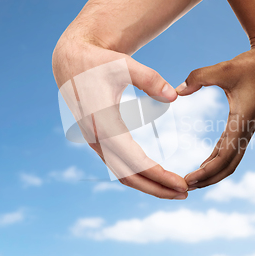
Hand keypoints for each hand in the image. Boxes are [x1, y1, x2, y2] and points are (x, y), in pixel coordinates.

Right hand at [53, 32, 188, 198]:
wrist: (69, 61)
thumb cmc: (98, 61)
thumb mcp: (123, 64)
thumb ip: (149, 78)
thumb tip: (174, 96)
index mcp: (103, 124)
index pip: (134, 161)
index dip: (159, 176)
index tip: (182, 184)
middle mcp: (96, 138)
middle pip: (128, 176)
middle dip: (157, 188)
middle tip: (185, 193)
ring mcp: (95, 142)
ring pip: (121, 174)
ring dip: (148, 185)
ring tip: (174, 189)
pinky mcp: (97, 140)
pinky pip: (117, 165)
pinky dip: (137, 175)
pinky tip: (156, 175)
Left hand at [176, 46, 254, 188]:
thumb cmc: (250, 64)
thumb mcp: (223, 69)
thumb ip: (198, 77)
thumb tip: (177, 91)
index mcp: (241, 123)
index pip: (223, 158)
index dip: (205, 172)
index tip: (187, 180)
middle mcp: (245, 131)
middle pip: (227, 166)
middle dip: (207, 180)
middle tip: (184, 187)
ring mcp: (246, 129)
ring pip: (230, 160)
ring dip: (212, 172)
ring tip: (192, 181)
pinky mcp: (244, 125)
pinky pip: (230, 148)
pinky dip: (217, 159)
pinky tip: (204, 164)